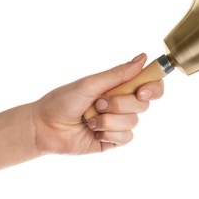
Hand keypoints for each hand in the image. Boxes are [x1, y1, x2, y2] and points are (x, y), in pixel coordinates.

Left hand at [31, 53, 163, 153]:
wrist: (45, 127)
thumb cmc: (63, 101)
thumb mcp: (91, 84)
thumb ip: (118, 74)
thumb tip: (143, 58)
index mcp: (118, 87)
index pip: (149, 85)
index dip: (153, 87)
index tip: (141, 92)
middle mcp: (122, 104)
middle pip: (143, 104)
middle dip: (120, 104)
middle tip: (98, 103)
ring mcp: (118, 123)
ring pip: (133, 122)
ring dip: (109, 120)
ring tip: (90, 119)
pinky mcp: (113, 140)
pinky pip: (126, 138)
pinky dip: (108, 134)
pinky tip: (93, 132)